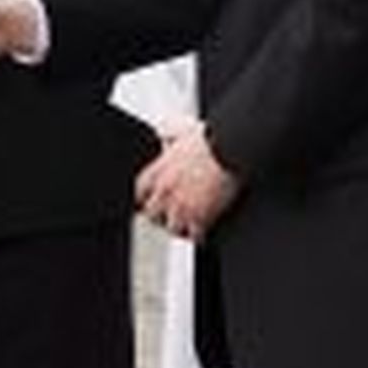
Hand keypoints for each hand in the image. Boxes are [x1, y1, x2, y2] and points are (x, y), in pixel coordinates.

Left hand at [135, 123, 239, 240]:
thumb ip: (168, 134)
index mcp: (158, 171)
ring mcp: (182, 206)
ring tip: (186, 228)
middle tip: (168, 218)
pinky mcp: (201, 217)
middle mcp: (166, 190)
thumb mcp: (180, 130)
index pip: (140, 191)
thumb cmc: (208, 139)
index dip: (145, 198)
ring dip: (180, 228)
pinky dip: (199, 236)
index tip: (150, 201)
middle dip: (159, 217)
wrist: (228, 149)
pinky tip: (203, 234)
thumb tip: (163, 133)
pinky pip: (195, 236)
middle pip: (151, 214)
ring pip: (172, 228)